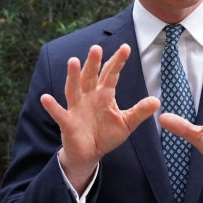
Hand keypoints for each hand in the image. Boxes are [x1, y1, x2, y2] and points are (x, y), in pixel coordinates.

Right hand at [41, 44, 159, 191]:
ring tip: (73, 61)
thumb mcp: (126, 123)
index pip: (111, 74)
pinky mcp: (67, 122)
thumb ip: (139, 111)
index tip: (126, 48)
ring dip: (73, 76)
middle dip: (93, 63)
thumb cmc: (106, 135)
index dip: (117, 62)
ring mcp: (77, 108)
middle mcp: (89, 97)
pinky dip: (52, 106)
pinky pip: (59, 113)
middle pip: (90, 76)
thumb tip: (157, 101)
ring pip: (74, 89)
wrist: (90, 154)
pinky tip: (46, 98)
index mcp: (104, 95)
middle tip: (97, 48)